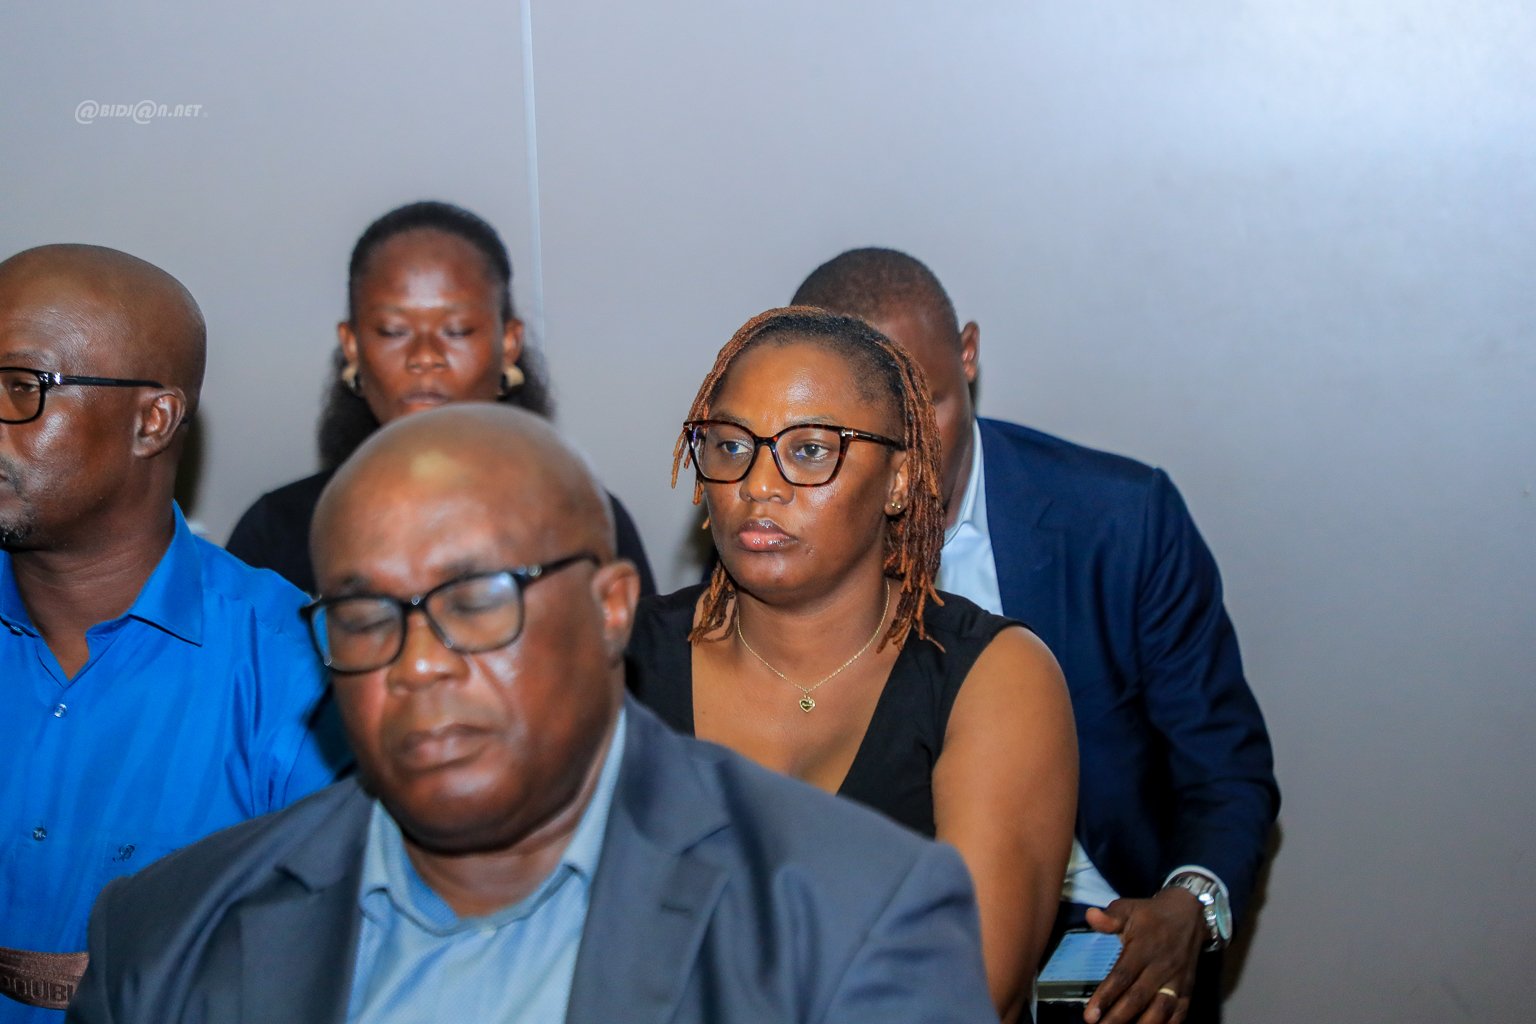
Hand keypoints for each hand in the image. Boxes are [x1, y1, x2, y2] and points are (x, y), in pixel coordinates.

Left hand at [1080, 889, 1204, 1023]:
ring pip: (1161, 1009)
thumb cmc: (1151, 914)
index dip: (1105, 996)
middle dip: (1118, 1017)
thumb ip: (1109, 917)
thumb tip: (1090, 915)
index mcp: (1143, 949)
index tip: (1090, 1015)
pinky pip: (1181, 1011)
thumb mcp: (1128, 908)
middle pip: (1138, 998)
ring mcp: (1177, 980)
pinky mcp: (1188, 987)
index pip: (1122, 977)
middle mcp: (1161, 967)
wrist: (1188, 913)